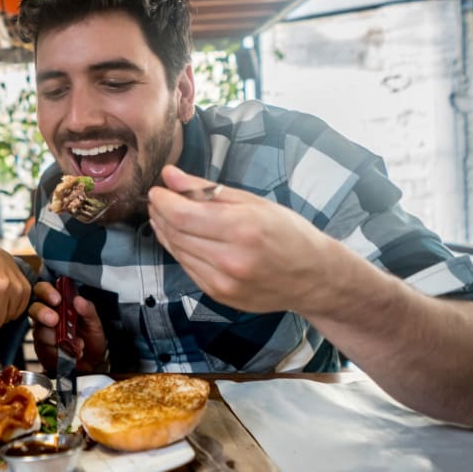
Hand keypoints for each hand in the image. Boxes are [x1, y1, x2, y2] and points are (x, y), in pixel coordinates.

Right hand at [28, 280, 107, 372]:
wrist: (90, 365)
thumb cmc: (91, 341)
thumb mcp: (95, 324)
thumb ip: (88, 311)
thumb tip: (78, 300)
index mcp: (60, 304)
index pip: (45, 290)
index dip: (47, 292)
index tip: (57, 299)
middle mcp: (48, 315)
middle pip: (34, 308)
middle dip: (43, 312)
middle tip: (55, 320)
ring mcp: (43, 332)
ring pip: (40, 330)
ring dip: (57, 337)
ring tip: (77, 343)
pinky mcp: (42, 348)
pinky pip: (44, 347)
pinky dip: (59, 350)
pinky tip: (70, 352)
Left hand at [147, 165, 342, 315]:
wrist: (314, 277)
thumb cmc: (288, 233)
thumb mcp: (253, 201)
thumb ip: (207, 189)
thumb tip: (170, 176)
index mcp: (243, 229)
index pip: (182, 215)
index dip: (162, 201)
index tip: (157, 190)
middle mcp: (231, 259)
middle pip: (176, 233)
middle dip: (161, 214)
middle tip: (158, 200)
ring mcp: (224, 282)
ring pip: (178, 252)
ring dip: (165, 231)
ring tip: (165, 215)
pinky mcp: (219, 295)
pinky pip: (187, 268)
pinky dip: (179, 250)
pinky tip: (181, 237)